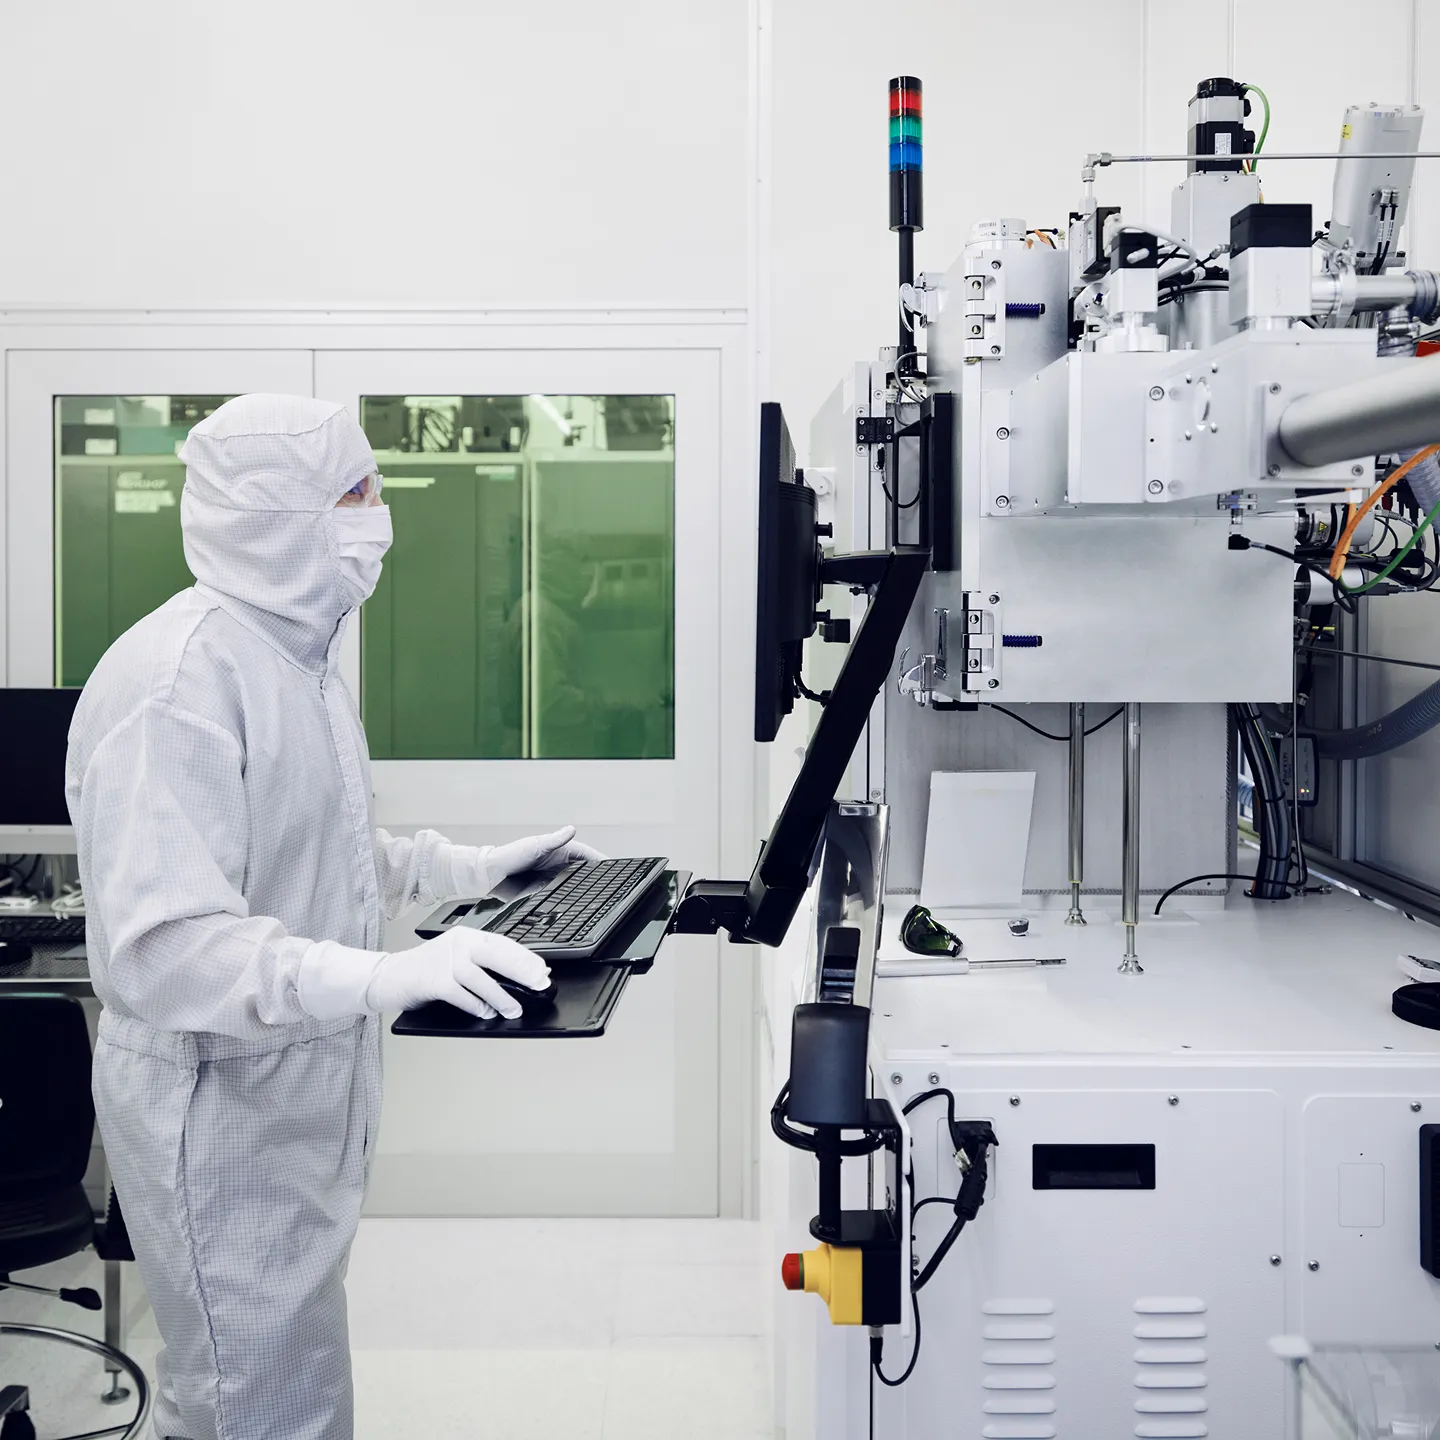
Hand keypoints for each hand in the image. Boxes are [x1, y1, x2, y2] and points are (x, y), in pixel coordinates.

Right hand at [364, 928, 550, 1019]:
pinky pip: (461, 995)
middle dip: (522, 971)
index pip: (503, 943)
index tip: (543, 971)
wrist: (387, 976)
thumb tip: (522, 977)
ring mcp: (444, 961)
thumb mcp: (456, 959)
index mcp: (467, 936)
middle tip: (539, 985)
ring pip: (481, 978)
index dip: (526, 958)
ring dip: (501, 996)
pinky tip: (486, 1013)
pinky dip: (476, 1006)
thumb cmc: (424, 969)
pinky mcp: (433, 980)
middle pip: (497, 955)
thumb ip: (483, 965)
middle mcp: (458, 944)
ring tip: (514, 1010)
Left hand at [435, 825, 605, 897]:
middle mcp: (557, 865)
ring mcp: (552, 880)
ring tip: (599, 899)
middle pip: (583, 873)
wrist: (488, 876)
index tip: (615, 867)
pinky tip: (576, 909)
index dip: (601, 862)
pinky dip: (568, 902)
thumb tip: (571, 830)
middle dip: (596, 879)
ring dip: (583, 892)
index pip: (586, 856)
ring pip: (573, 887)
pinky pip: (560, 899)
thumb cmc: (508, 855)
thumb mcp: (534, 846)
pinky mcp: (544, 893)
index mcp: (559, 851)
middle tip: (612, 887)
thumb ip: (554, 840)